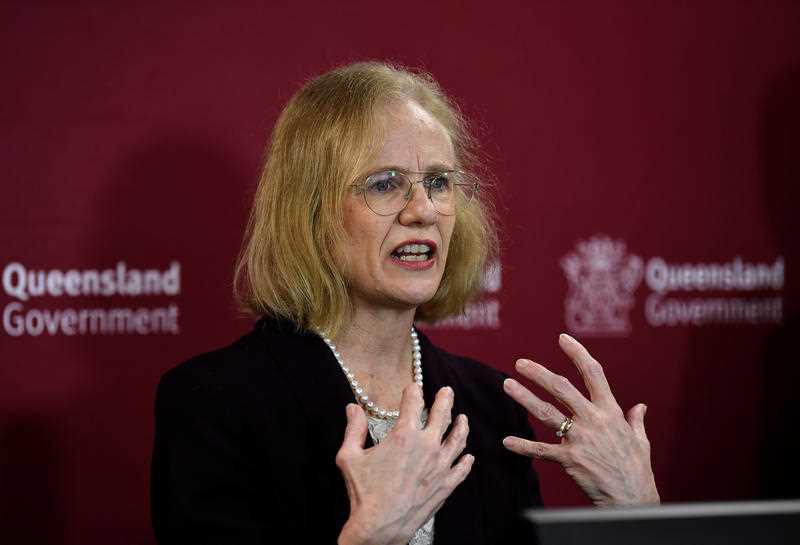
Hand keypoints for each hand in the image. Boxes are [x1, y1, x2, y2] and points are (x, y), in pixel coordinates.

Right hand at [336, 384, 473, 544]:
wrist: (380, 527)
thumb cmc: (364, 492)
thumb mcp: (349, 456)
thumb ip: (353, 429)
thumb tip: (352, 408)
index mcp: (404, 435)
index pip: (412, 403)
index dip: (413, 392)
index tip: (414, 387)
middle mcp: (427, 446)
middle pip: (442, 415)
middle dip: (444, 400)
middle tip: (447, 391)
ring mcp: (440, 466)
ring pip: (457, 439)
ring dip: (461, 426)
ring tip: (463, 418)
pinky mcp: (446, 485)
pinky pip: (462, 469)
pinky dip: (466, 461)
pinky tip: (469, 456)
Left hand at [502, 334, 658, 505]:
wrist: (633, 499)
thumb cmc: (637, 469)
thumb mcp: (641, 441)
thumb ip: (635, 421)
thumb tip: (639, 407)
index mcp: (610, 411)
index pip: (593, 373)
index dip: (577, 354)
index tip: (562, 339)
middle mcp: (593, 420)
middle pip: (562, 388)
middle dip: (539, 373)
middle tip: (520, 363)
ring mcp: (580, 439)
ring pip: (546, 412)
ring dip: (524, 398)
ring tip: (507, 385)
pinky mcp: (570, 460)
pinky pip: (541, 450)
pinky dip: (523, 446)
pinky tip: (507, 441)